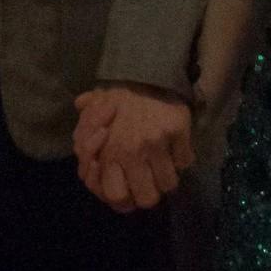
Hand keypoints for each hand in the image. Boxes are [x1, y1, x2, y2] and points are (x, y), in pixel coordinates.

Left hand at [72, 83, 192, 211]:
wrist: (142, 70)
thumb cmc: (115, 97)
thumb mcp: (92, 119)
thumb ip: (85, 140)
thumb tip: (84, 157)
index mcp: (109, 152)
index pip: (117, 197)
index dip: (125, 201)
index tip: (131, 191)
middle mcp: (132, 152)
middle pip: (148, 199)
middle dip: (150, 194)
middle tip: (150, 182)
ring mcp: (157, 143)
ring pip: (169, 184)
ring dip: (167, 177)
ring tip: (163, 165)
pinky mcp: (178, 132)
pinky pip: (186, 161)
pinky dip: (182, 158)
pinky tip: (175, 148)